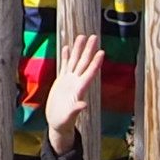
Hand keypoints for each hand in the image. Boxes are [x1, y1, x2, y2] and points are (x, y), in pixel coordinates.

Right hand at [45, 31, 102, 153]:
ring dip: (78, 49)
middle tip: (94, 37)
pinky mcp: (61, 82)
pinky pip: (65, 66)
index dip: (95, 63)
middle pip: (84, 63)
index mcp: (79, 89)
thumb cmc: (64, 122)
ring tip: (82, 36)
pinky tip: (67, 47)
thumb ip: (76, 110)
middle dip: (89, 50)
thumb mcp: (69, 116)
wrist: (57, 123)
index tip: (101, 52)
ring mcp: (69, 81)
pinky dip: (66, 57)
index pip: (89, 73)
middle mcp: (76, 82)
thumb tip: (83, 104)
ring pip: (75, 61)